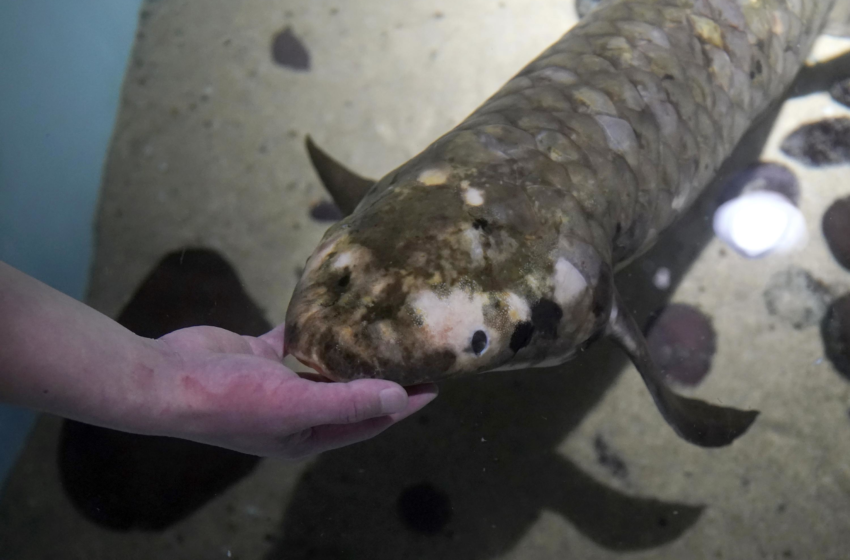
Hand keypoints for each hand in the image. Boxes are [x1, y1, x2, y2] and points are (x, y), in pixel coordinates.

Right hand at [155, 324, 437, 458]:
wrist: (164, 378)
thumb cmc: (228, 401)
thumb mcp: (293, 406)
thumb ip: (347, 403)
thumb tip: (398, 397)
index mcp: (305, 435)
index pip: (367, 420)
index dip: (401, 405)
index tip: (433, 385)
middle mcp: (294, 412)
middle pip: (349, 393)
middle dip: (381, 375)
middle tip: (414, 351)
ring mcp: (275, 383)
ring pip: (322, 365)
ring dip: (349, 350)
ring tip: (382, 328)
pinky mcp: (258, 356)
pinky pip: (294, 340)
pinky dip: (311, 327)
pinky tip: (332, 309)